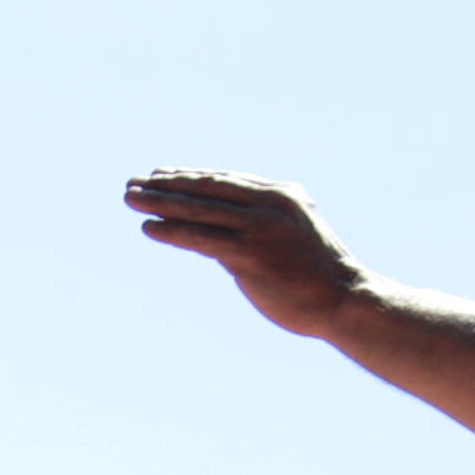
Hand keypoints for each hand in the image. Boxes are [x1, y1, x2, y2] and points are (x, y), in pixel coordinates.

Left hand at [125, 170, 372, 336]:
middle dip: (166, 185)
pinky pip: (202, 239)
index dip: (188, 177)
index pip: (224, 180)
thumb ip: (255, 227)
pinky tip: (150, 228)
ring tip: (130, 199)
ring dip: (160, 203)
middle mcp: (269, 205)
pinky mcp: (250, 256)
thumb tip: (215, 233)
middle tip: (133, 183)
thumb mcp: (290, 235)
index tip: (159, 175)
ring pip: (199, 210)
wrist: (344, 299)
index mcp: (280, 194)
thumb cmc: (317, 274)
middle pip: (206, 189)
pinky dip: (173, 231)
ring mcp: (259, 229)